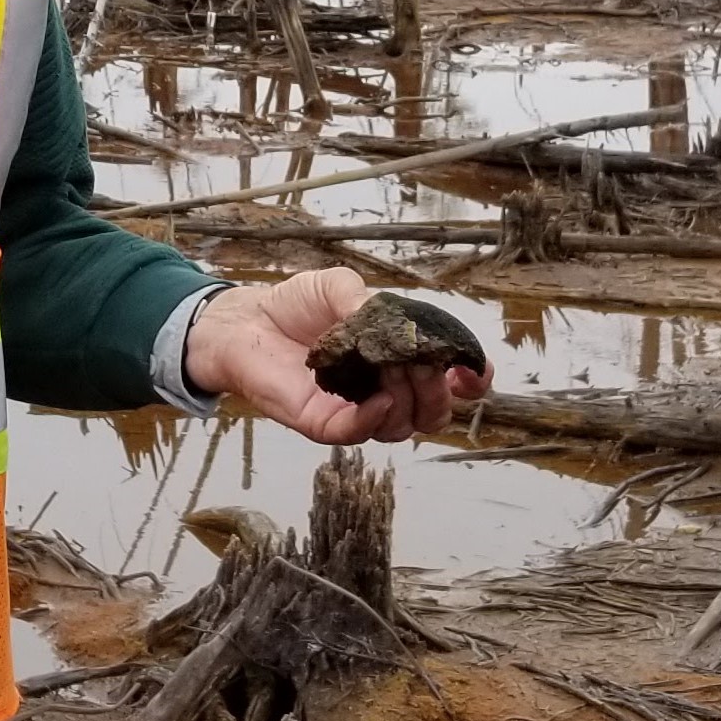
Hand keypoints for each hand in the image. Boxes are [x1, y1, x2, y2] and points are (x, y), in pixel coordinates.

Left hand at [180, 270, 490, 444]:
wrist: (245, 321)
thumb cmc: (295, 304)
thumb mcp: (339, 287)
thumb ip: (370, 304)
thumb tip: (396, 328)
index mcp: (398, 355)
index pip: (448, 379)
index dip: (470, 377)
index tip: (475, 370)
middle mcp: (384, 387)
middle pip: (433, 409)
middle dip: (439, 391)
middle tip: (426, 365)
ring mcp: (356, 409)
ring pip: (402, 426)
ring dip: (410, 402)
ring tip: (393, 369)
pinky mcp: (324, 422)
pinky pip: (359, 433)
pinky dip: (376, 419)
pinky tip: (380, 398)